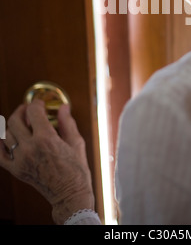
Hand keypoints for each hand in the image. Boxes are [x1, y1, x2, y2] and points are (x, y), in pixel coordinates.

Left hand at [0, 100, 94, 223]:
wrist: (69, 194)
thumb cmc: (76, 170)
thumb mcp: (75, 142)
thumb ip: (67, 122)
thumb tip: (64, 107)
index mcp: (46, 139)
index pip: (33, 111)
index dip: (36, 104)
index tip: (40, 104)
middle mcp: (30, 148)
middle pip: (15, 120)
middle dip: (22, 110)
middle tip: (28, 110)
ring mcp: (21, 160)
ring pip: (6, 134)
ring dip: (13, 125)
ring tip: (22, 123)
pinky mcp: (16, 170)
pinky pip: (0, 155)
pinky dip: (0, 144)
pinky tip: (6, 138)